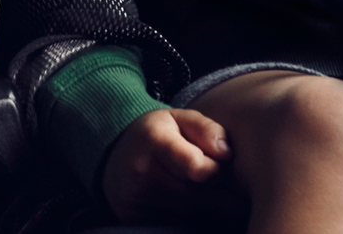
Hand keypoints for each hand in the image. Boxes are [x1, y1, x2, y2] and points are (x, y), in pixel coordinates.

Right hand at [101, 106, 233, 222]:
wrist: (114, 160)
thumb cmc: (157, 136)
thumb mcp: (179, 120)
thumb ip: (206, 129)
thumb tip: (227, 154)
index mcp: (154, 140)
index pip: (198, 168)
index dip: (217, 170)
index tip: (220, 165)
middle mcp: (141, 172)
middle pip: (200, 197)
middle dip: (221, 193)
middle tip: (225, 184)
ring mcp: (136, 200)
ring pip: (193, 214)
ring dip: (208, 207)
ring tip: (204, 190)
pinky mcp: (135, 220)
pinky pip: (179, 225)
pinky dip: (191, 217)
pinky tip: (188, 203)